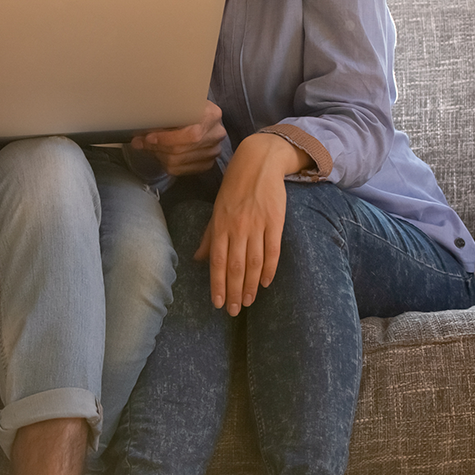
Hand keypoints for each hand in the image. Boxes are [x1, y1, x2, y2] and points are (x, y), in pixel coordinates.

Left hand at [129, 101, 225, 175]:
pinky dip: (166, 164)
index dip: (166, 139)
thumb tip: (139, 133)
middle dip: (156, 148)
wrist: (204, 114)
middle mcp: (216, 135)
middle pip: (182, 150)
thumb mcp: (180, 104)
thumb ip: (164, 115)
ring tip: (148, 147)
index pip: (190, 136)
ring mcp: (214, 151)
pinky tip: (159, 154)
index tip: (148, 137)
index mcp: (212, 116)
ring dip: (158, 156)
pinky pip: (181, 170)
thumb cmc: (189, 106)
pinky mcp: (208, 163)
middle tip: (139, 143)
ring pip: (179, 162)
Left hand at [195, 132, 310, 314]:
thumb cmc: (234, 187)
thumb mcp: (216, 209)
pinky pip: (272, 250)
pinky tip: (266, 283)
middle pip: (235, 266)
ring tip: (248, 302)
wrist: (258, 163)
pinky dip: (269, 268)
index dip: (217, 284)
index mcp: (220, 225)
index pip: (217, 261)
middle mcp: (237, 228)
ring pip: (253, 262)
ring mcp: (257, 225)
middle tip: (234, 311)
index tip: (218, 303)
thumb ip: (209, 235)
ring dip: (250, 285)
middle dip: (234, 291)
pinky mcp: (275, 222)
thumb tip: (198, 259)